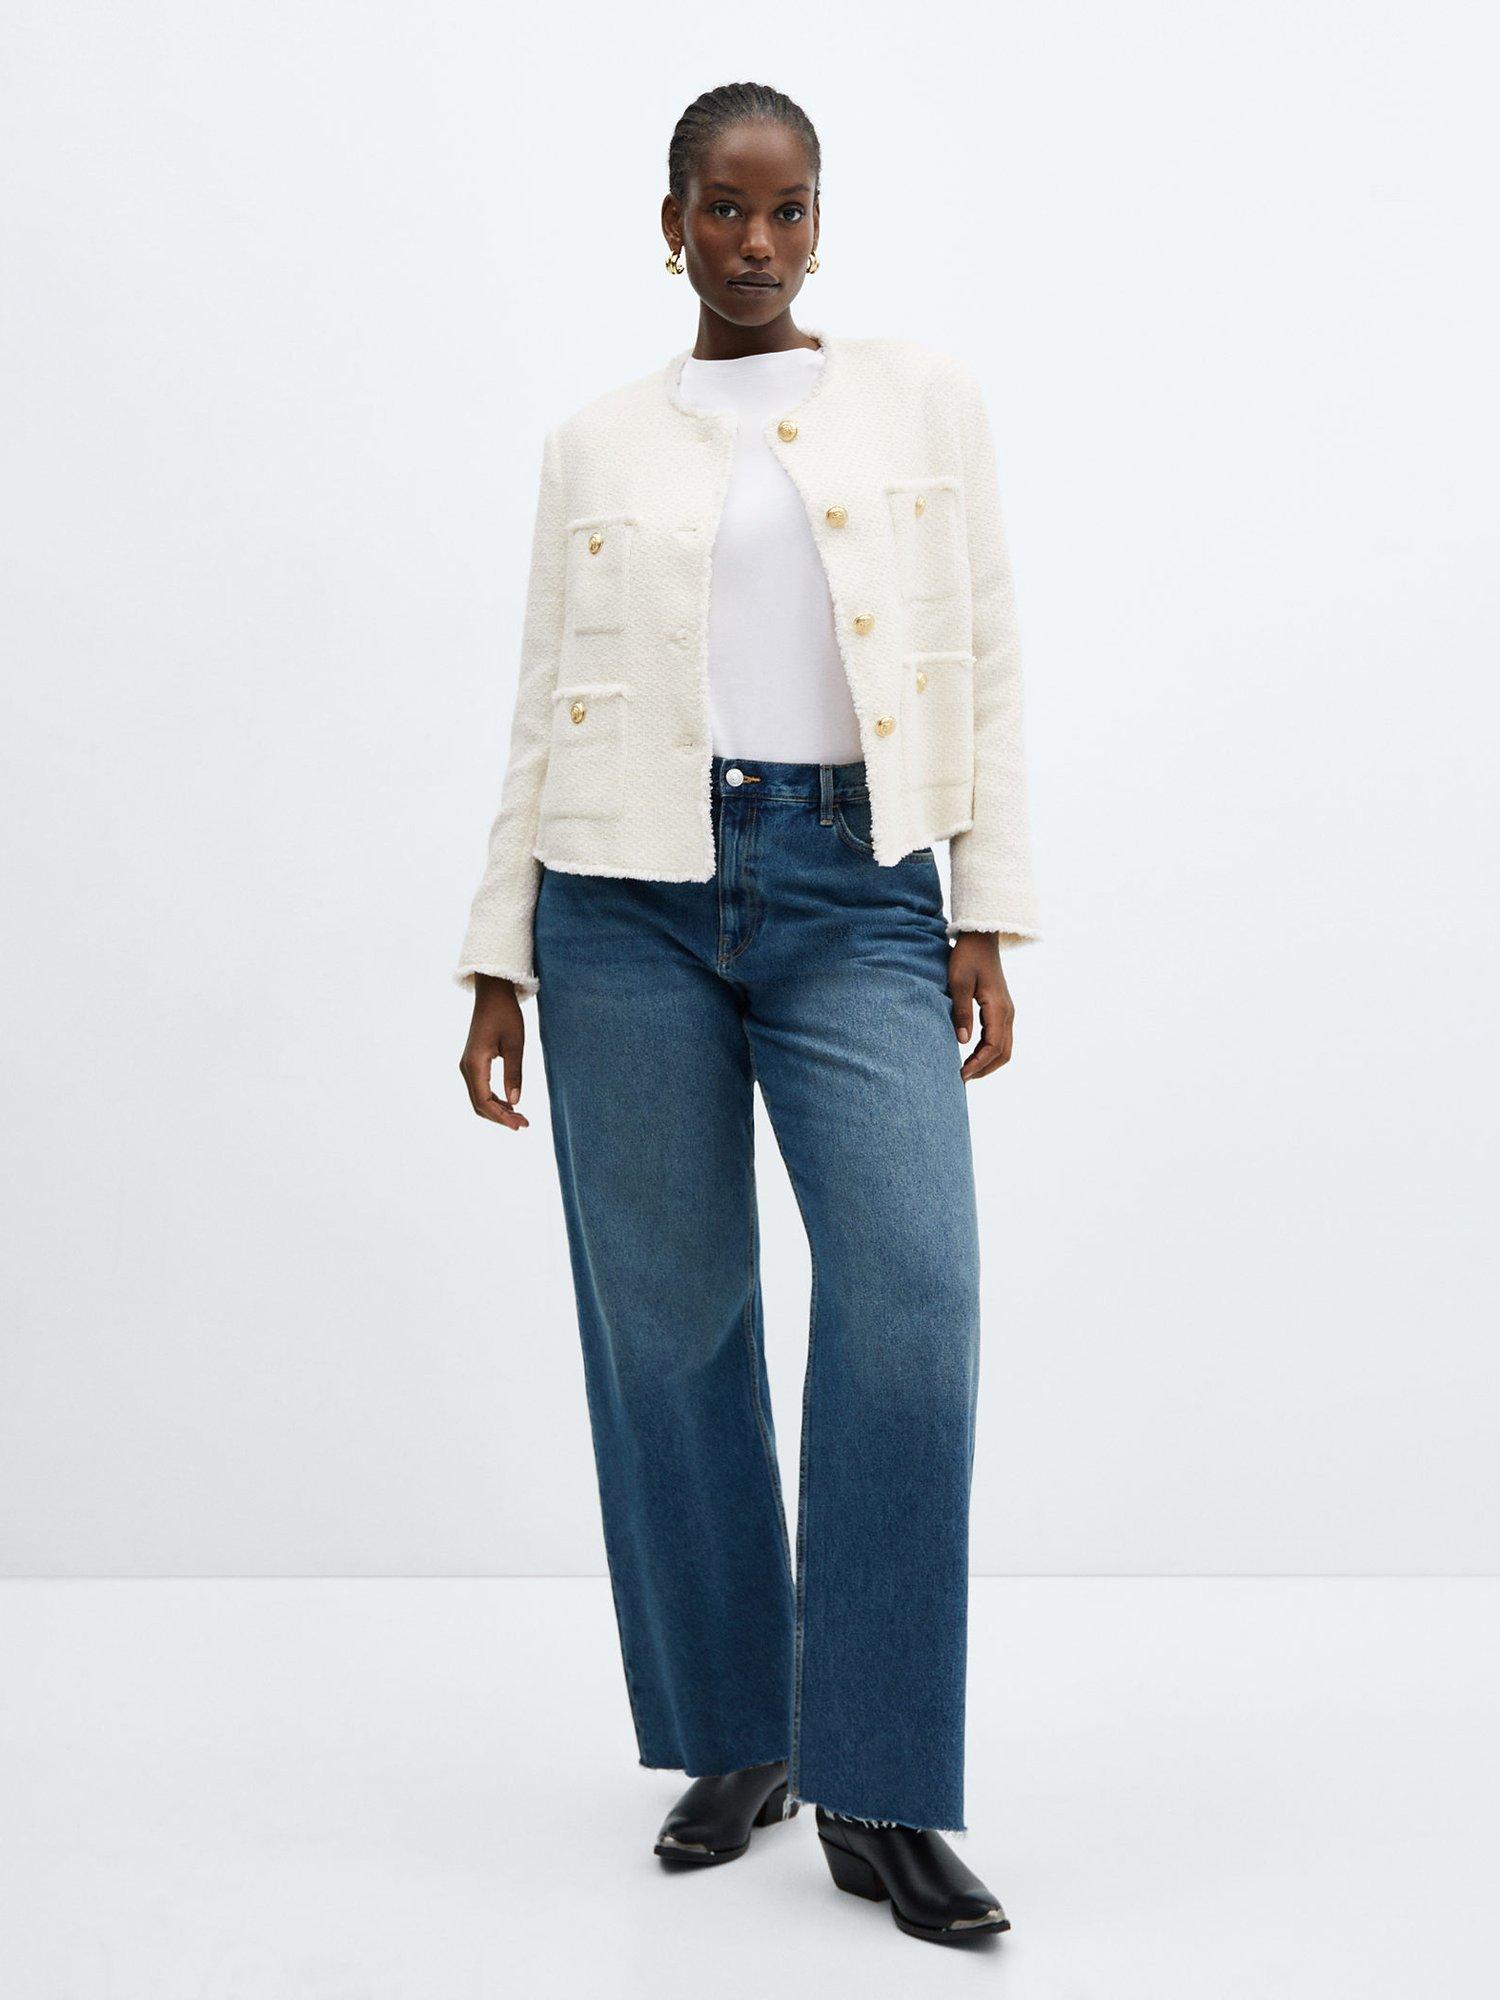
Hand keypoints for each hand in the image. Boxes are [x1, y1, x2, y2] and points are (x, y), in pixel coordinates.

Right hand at [459, 973, 529, 1129]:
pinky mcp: (473, 1062)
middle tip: (523, 1124)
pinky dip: (493, 1100)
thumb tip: (515, 1102)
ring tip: (519, 1116)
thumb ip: (514, 1073)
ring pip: (478, 1098)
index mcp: (475, 1064)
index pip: (484, 1101)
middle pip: (479, 1104)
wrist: (492, 994)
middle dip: (500, 1118)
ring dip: (497, 1110)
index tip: (521, 1125)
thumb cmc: (506, 1015)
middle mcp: (466, 1067)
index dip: (502, 1117)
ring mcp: (467, 1065)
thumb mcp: (515, 1044)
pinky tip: (509, 1103)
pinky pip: (480, 1089)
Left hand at [948, 933, 1014, 1082]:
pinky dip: (988, 1051)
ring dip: (987, 1062)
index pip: (992, 1047)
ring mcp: (1007, 1011)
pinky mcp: (1001, 1009)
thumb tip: (962, 1042)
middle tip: (963, 1079)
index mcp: (998, 1009)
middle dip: (984, 1069)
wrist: (981, 938)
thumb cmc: (967, 957)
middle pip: (1003, 1053)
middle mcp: (1008, 1013)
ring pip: (1004, 1047)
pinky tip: (971, 1054)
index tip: (961, 1074)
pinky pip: (999, 1037)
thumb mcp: (958, 982)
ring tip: (966, 1071)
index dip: (978, 1064)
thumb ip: (961, 1012)